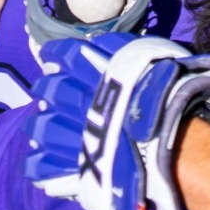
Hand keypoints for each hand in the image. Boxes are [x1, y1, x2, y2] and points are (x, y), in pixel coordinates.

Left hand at [24, 34, 209, 209]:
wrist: (169, 140)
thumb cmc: (167, 98)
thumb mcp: (151, 60)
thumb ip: (124, 51)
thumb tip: (104, 43)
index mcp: (92, 73)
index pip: (64, 55)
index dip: (57, 55)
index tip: (55, 58)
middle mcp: (75, 101)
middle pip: (49, 90)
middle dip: (48, 90)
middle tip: (52, 92)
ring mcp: (70, 135)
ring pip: (40, 126)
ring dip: (42, 125)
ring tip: (47, 127)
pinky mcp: (71, 166)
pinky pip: (42, 165)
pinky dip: (39, 163)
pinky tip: (42, 160)